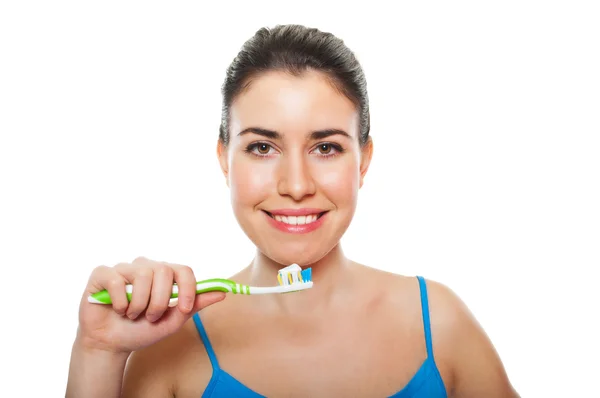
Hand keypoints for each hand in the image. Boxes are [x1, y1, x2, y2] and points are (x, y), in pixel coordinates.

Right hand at [75, 256, 224, 353]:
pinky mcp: (102, 274)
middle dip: (160, 300)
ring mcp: (124, 269)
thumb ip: (195, 305)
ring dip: (140, 304)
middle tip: (151, 316)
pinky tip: (117, 309)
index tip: (184, 308)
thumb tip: (222, 292)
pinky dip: (120, 301)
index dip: (188, 288)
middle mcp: (145, 267)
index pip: (184, 270)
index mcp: (164, 276)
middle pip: (164, 271)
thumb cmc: (142, 330)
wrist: (111, 345)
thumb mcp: (173, 320)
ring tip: (133, 315)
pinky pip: (116, 279)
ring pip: (142, 274)